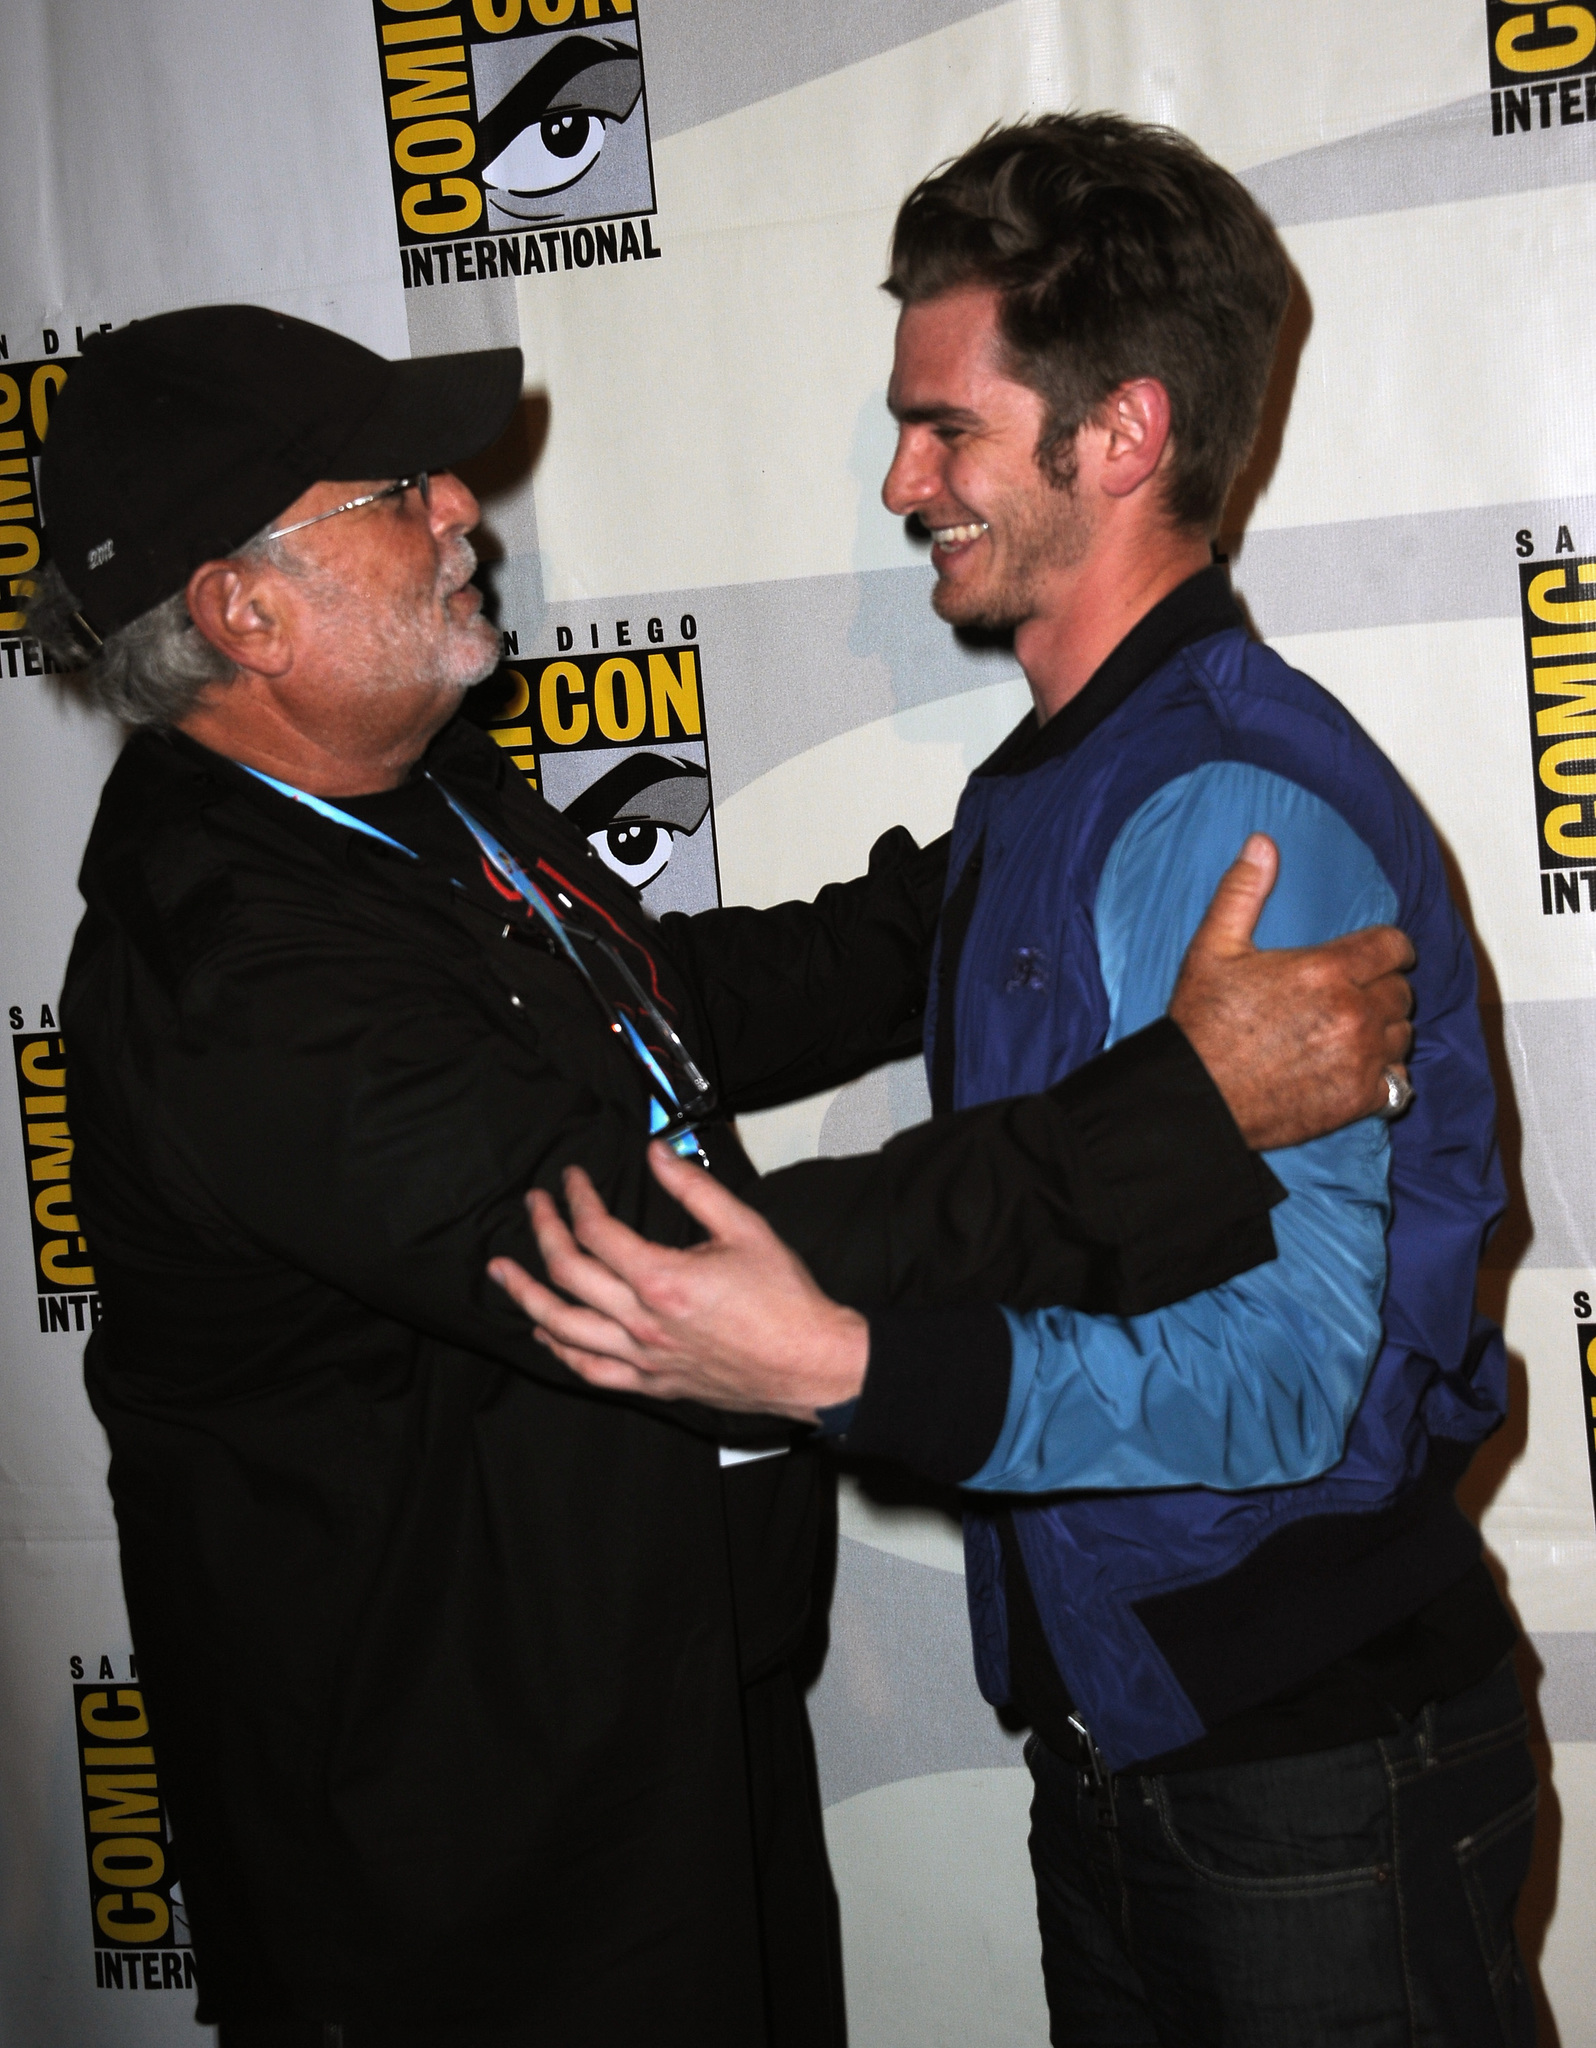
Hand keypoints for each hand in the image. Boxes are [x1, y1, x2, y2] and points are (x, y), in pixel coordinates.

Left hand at [488, 1145, 868, 1421]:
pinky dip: (559, 1350)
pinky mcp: (652, 1382)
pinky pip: (589, 1369)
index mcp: (662, 1279)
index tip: (572, 1180)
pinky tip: (543, 1333)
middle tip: (532, 1206)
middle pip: (568, 1273)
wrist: (810, 1363)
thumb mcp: (745, 1228)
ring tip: (502, 1272)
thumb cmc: (785, 1299)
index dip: (577, 1198)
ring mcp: (643, 1357)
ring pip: (563, 1327)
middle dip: (542, 1232)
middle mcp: (642, 1321)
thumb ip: (694, 1188)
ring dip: (526, 1296)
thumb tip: (657, 1153)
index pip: (597, 1231)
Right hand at [1169, 833, 1414, 1150]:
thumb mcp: (1213, 948)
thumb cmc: (1201, 1023)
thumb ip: (1243, 892)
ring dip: (1386, 1032)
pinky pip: (1400, 1083)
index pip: (1394, 946)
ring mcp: (1360, 1058)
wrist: (1195, 1097)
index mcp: (1325, 970)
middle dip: (1383, 989)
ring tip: (1356, 1034)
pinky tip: (1360, 1070)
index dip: (1390, 948)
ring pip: (1404, 1036)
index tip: (1381, 956)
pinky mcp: (1358, 1099)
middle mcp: (1353, 1012)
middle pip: (1401, 991)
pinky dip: (1387, 1077)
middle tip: (1356, 996)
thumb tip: (1262, 843)